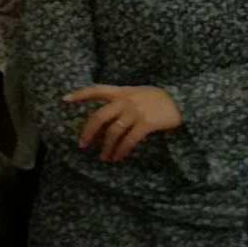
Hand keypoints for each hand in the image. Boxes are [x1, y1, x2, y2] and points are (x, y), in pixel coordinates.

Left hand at [65, 85, 185, 162]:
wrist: (182, 102)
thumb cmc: (159, 99)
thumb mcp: (139, 93)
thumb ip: (123, 99)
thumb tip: (107, 117)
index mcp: (123, 91)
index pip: (97, 89)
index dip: (80, 94)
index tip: (65, 100)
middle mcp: (126, 100)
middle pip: (100, 116)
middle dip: (88, 132)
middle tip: (82, 144)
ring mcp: (136, 112)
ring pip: (113, 132)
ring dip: (106, 147)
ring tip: (104, 158)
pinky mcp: (146, 123)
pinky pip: (129, 140)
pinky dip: (121, 150)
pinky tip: (118, 157)